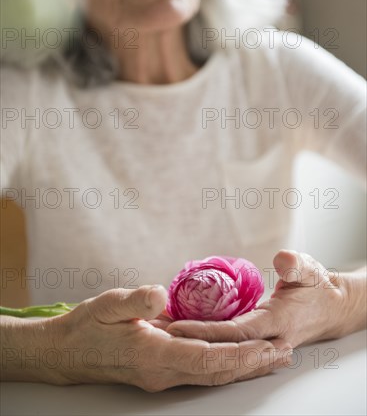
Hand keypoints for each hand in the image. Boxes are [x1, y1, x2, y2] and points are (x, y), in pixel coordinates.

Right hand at [47, 285, 291, 390]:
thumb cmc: (88, 326)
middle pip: (217, 373)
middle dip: (252, 364)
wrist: (68, 353)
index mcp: (153, 354)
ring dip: (243, 368)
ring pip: (212, 376)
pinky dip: (225, 366)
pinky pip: (201, 372)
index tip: (268, 346)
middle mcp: (162, 373)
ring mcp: (162, 377)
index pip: (207, 359)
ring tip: (272, 359)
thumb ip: (136, 302)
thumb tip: (160, 296)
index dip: (240, 354)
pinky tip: (237, 359)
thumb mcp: (108, 305)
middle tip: (284, 354)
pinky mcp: (161, 372)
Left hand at [166, 250, 347, 348]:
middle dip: (190, 344)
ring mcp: (261, 344)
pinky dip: (207, 345)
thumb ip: (296, 265)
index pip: (235, 331)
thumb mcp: (309, 269)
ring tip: (163, 337)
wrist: (329, 307)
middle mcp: (267, 339)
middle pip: (223, 347)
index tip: (177, 327)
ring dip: (196, 347)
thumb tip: (282, 260)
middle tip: (158, 335)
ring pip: (223, 351)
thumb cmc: (316, 285)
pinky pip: (229, 346)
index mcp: (277, 321)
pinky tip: (186, 337)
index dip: (205, 331)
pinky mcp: (256, 342)